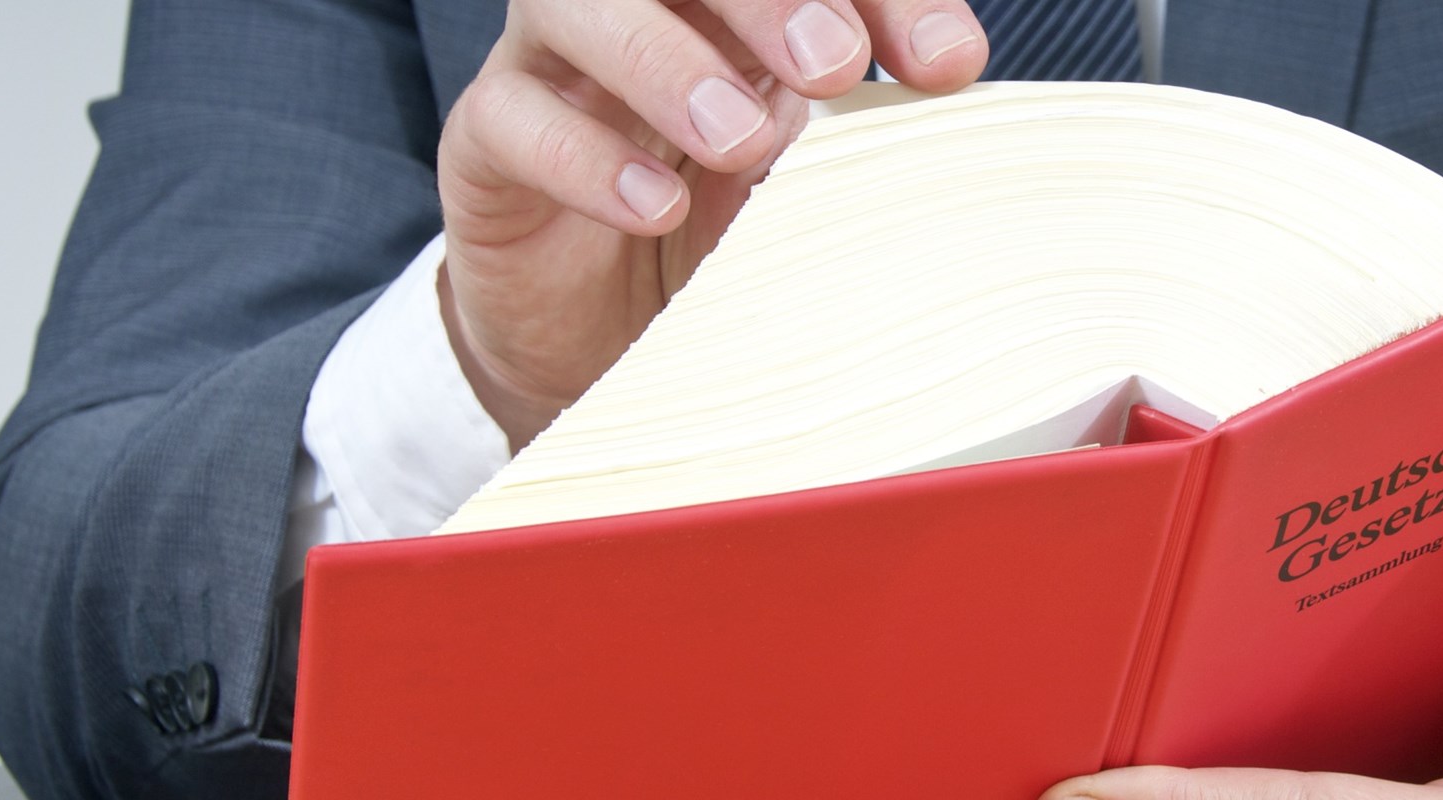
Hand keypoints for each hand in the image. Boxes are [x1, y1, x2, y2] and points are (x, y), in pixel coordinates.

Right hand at [437, 0, 991, 448]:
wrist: (602, 336)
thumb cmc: (719, 230)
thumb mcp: (812, 179)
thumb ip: (870, 126)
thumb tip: (955, 83)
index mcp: (735, 3)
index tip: (949, 63)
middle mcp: (643, 6)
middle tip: (833, 64)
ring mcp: (553, 64)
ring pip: (574, 2)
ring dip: (667, 63)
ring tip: (741, 139)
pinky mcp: (486, 142)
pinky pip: (512, 119)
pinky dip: (589, 159)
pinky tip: (658, 206)